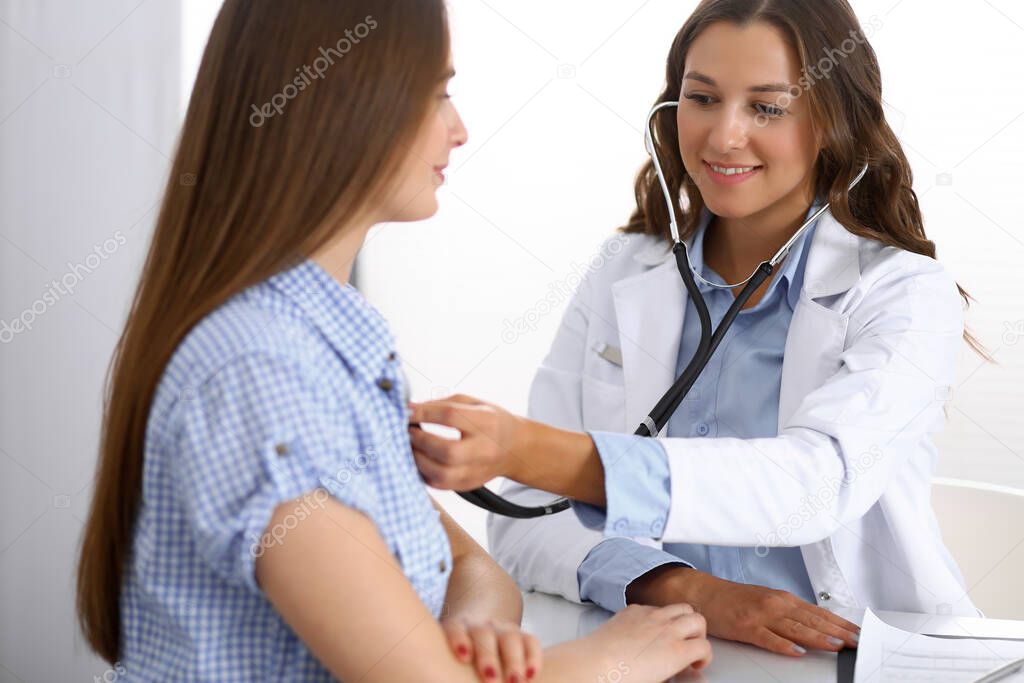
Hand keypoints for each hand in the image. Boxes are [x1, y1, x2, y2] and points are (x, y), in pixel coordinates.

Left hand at [408, 394, 526, 489]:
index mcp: (487, 422)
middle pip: (447, 451)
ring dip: (418, 460)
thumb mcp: (473, 403)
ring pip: (441, 474)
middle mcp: (484, 449)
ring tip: (411, 447)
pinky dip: (423, 472)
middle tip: (407, 432)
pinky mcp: (468, 485)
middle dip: (420, 441)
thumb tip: (412, 410)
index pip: (450, 416)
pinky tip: (420, 460)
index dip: (424, 413)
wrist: (515, 448)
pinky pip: (439, 485)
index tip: (407, 410)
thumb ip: (443, 404)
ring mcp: (477, 471)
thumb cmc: (491, 421)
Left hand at [441, 615, 541, 682]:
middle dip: (488, 656)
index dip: (458, 639)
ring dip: (513, 659)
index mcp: (455, 627)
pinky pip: (530, 640)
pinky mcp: (521, 636)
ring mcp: (501, 628)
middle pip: (484, 634)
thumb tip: (413, 677)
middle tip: (490, 680)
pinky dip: (532, 656)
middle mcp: (479, 626)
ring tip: (516, 682)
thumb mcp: (438, 655)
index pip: (454, 628)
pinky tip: (531, 674)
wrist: (475, 626)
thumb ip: (431, 666)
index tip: (462, 656)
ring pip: (510, 636)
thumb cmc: (449, 657)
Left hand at [588, 604, 711, 680]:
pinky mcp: (633, 609)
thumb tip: (673, 669)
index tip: (696, 663)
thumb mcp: (656, 681)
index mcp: (676, 651)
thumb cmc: (621, 678)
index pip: (705, 647)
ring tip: (674, 631)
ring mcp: (651, 615)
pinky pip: (654, 606)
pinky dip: (658, 615)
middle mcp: (667, 628)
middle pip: (698, 620)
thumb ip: (671, 671)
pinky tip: (648, 627)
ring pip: (680, 607)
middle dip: (698, 633)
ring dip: (682, 618)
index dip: (704, 657)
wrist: (594, 664)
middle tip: (690, 644)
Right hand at [628, 566, 859, 656]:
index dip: (840, 623)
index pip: (818, 612)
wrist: (702, 593)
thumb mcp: (766, 601)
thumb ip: (789, 613)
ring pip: (795, 628)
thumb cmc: (733, 599)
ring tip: (837, 645)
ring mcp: (760, 615)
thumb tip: (816, 625)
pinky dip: (783, 645)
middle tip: (857, 641)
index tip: (859, 632)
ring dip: (818, 637)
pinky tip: (797, 652)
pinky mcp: (745, 627)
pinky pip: (768, 638)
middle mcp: (775, 604)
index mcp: (782, 598)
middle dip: (837, 631)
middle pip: (812, 620)